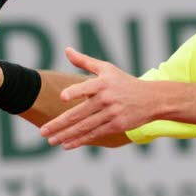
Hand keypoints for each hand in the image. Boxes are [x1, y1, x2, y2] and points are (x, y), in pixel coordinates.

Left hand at [39, 47, 153, 148]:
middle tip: (43, 131)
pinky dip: (80, 140)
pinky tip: (66, 145)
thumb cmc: (124, 82)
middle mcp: (106, 99)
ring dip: (66, 135)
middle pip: (79, 113)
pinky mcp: (116, 125)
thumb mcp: (107, 69)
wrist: (151, 99)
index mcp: (102, 83)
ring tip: (51, 140)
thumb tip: (66, 50)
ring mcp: (112, 113)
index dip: (75, 92)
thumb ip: (85, 61)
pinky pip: (94, 134)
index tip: (62, 97)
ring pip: (84, 126)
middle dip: (59, 124)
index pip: (86, 87)